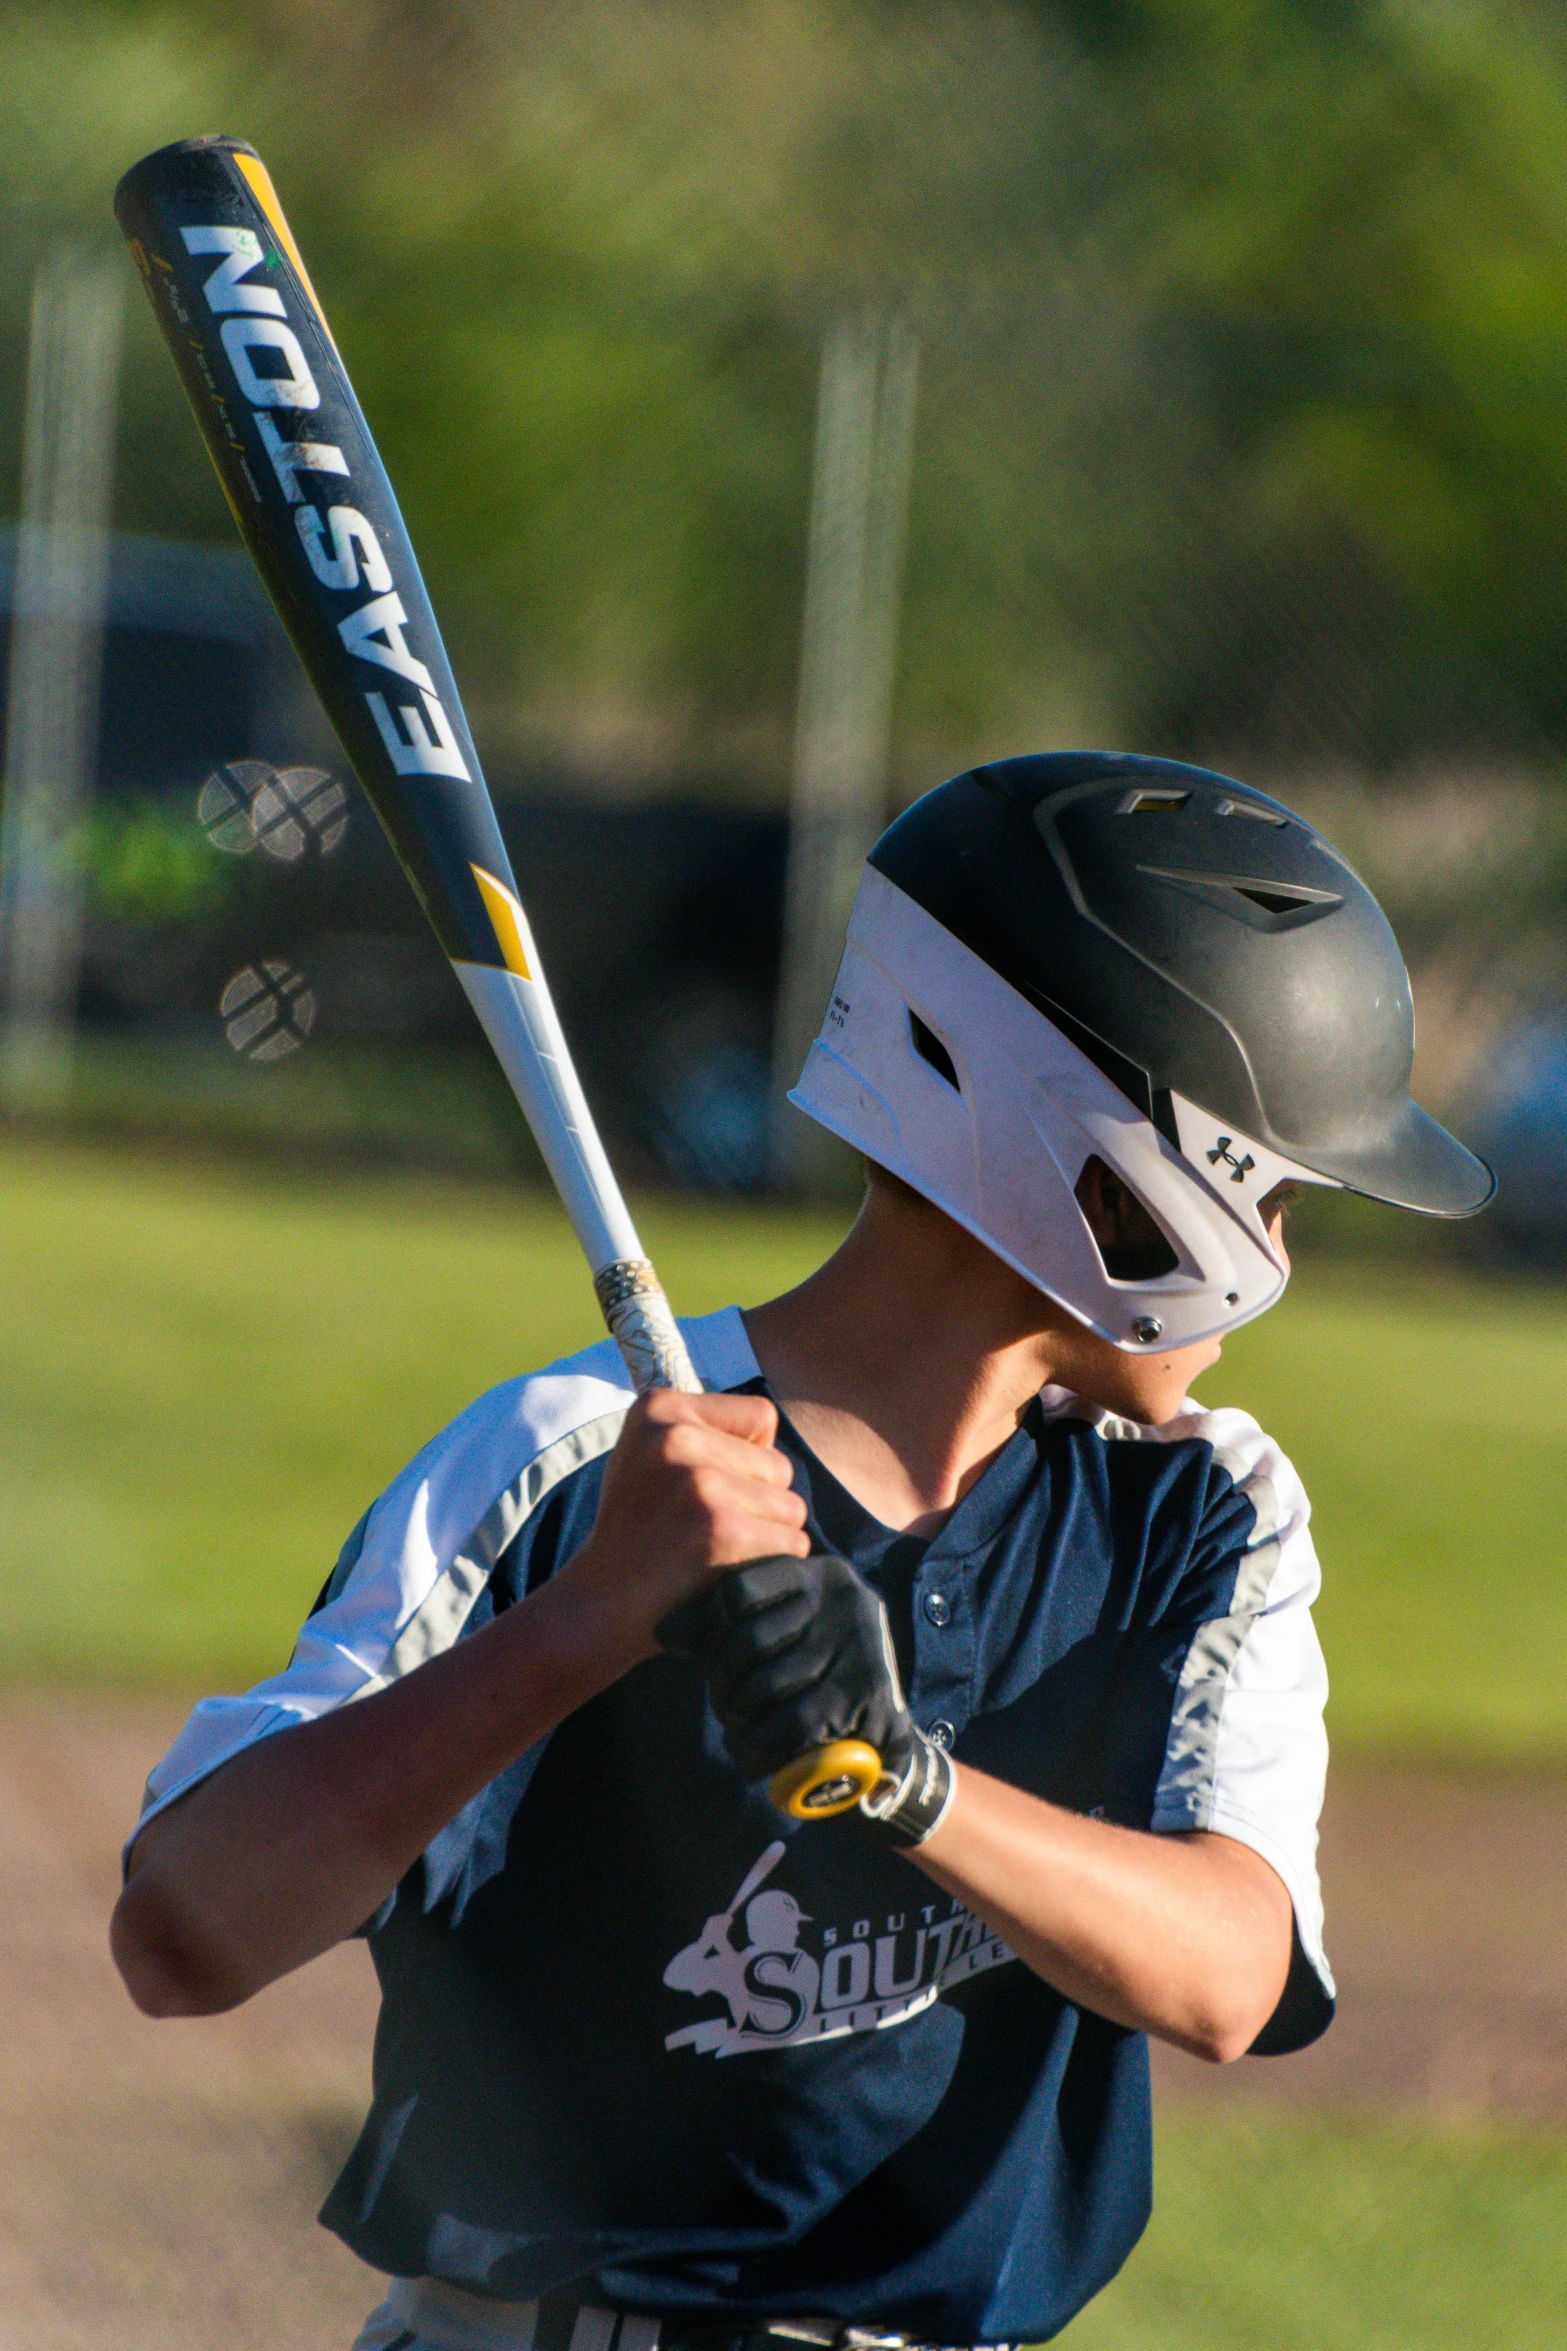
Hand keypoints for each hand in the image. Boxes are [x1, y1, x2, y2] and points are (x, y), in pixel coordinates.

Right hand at [556, 1390, 809, 1668]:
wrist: (601, 1601)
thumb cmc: (638, 1525)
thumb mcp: (649, 1453)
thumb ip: (706, 1431)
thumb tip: (774, 1441)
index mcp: (658, 1408)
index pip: (761, 1416)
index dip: (747, 1457)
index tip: (705, 1487)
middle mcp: (677, 1437)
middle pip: (779, 1466)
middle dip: (757, 1501)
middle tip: (706, 1528)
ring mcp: (700, 1485)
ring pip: (791, 1508)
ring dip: (766, 1536)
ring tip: (716, 1551)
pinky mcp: (722, 1532)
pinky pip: (793, 1544)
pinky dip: (773, 1565)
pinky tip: (729, 1572)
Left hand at [657, 1552, 914, 1785]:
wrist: (882, 1725)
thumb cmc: (814, 1671)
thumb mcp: (772, 1634)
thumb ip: (719, 1627)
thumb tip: (667, 1632)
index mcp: (817, 1576)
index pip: (739, 1591)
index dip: (711, 1628)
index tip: (712, 1657)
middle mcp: (842, 1601)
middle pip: (749, 1640)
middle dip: (724, 1682)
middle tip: (725, 1704)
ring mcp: (859, 1645)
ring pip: (767, 1684)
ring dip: (741, 1719)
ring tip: (738, 1730)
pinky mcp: (867, 1695)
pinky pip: (794, 1721)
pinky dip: (765, 1744)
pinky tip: (756, 1753)